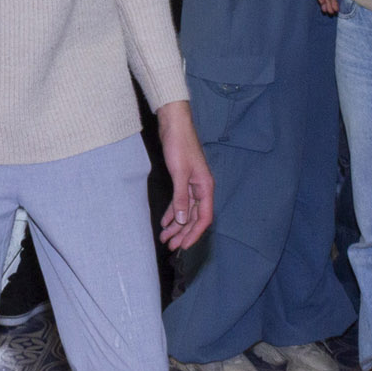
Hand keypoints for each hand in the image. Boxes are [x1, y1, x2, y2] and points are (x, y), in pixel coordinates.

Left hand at [155, 102, 214, 250]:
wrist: (174, 124)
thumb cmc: (179, 145)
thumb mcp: (179, 173)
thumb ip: (181, 197)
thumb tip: (182, 220)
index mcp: (206, 187)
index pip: (204, 218)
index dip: (194, 233)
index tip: (183, 246)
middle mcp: (201, 188)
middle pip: (194, 217)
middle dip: (183, 233)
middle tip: (170, 246)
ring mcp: (192, 185)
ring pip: (186, 211)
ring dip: (176, 225)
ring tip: (165, 238)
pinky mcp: (183, 180)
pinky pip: (180, 202)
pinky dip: (173, 212)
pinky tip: (165, 222)